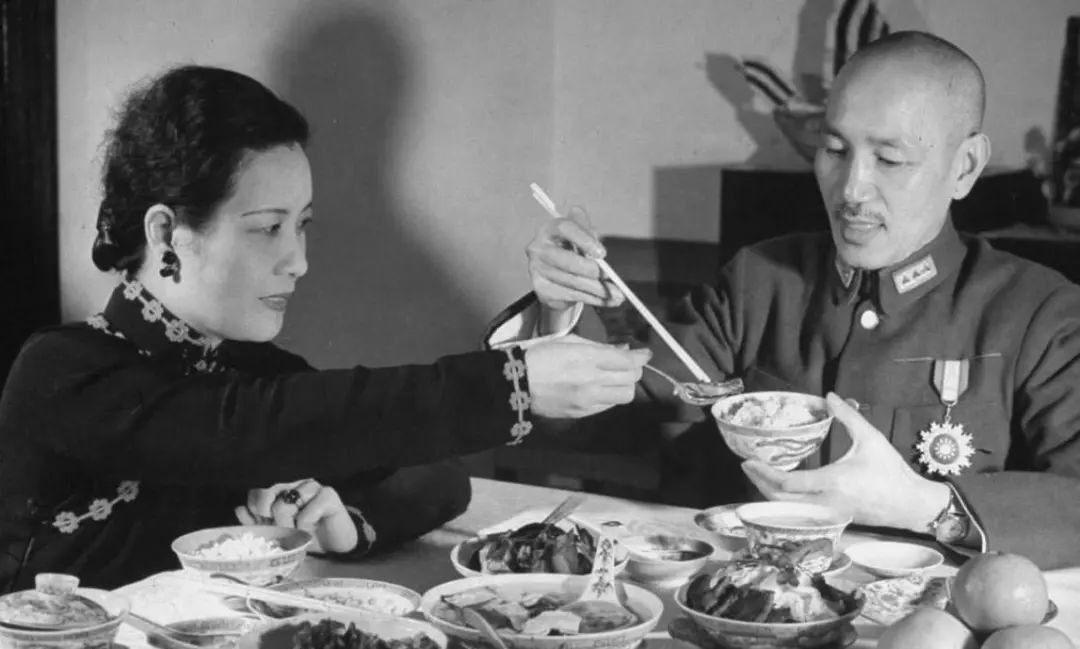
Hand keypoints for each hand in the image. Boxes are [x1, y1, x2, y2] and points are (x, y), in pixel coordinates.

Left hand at [236, 479, 358, 553]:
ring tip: (297, 535)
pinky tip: (311, 530)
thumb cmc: (307, 536)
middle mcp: (294, 484)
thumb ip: (258, 522)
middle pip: (267, 493)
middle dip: (268, 518)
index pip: (257, 491)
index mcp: (281, 489)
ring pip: (285, 504)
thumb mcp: (278, 533)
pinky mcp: (329, 495)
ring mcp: (312, 487)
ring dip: (288, 528)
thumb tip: (239, 510)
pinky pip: (307, 512)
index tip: (262, 524)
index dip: (254, 509)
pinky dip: (305, 527)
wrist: (336, 545)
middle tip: (277, 532)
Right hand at [525, 334, 650, 417]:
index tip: (644, 353)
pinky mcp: (582, 413)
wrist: (514, 384)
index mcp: (587, 357)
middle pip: (631, 378)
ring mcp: (588, 399)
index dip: (641, 356)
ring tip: (614, 378)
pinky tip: (600, 389)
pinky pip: (609, 406)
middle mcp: (592, 380)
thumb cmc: (538, 355)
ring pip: (625, 396)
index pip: (628, 360)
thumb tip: (622, 350)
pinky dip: (610, 397)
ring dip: (624, 385)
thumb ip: (598, 346)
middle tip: (627, 364)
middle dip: (633, 369)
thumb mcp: (568, 341)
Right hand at [526, 206, 623, 314]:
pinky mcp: (542, 289)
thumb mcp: (583, 233)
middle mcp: (539, 248)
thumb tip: (599, 254)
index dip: (584, 240)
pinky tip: (606, 300)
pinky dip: (593, 299)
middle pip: (566, 261)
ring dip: (598, 290)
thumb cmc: (571, 247)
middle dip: (591, 270)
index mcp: (550, 228)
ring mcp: (538, 270)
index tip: (602, 253)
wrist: (554, 270)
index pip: (565, 228)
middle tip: (608, 276)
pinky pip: (572, 295)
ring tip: (617, 294)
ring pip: (572, 282)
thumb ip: (591, 235)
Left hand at [740, 392, 949, 531]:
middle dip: (759, 484)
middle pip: (780, 501)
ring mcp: (828, 514)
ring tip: (760, 474)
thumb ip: (848, 416)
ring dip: (770, 494)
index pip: (788, 484)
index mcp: (832, 482)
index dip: (764, 474)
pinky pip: (800, 513)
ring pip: (789, 510)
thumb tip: (830, 395)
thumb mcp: (871, 438)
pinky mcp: (833, 518)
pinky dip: (785, 502)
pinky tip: (781, 487)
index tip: (749, 461)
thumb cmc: (892, 472)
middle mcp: (826, 502)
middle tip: (747, 466)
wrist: (911, 504)